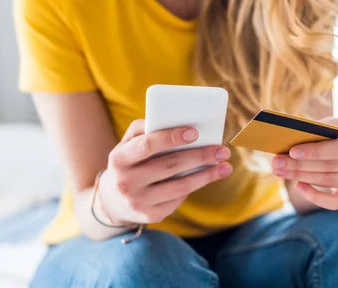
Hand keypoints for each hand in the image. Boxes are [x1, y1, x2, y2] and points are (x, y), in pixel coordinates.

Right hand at [97, 119, 232, 224]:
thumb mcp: (127, 143)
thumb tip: (176, 121)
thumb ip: (145, 128)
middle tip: (223, 150)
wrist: (112, 201)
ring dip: (206, 175)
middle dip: (201, 157)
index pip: (147, 145)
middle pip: (170, 166)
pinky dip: (194, 186)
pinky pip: (179, 199)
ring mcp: (138, 202)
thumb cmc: (129, 162)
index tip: (195, 132)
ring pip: (180, 186)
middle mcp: (126, 182)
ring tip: (225, 166)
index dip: (171, 138)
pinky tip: (206, 178)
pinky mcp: (150, 216)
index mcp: (119, 158)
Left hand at [271, 118, 337, 209]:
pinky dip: (316, 197)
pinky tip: (299, 186)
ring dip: (301, 177)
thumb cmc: (337, 131)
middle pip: (332, 167)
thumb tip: (288, 137)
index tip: (292, 151)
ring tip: (280, 171)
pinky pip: (336, 202)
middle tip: (277, 162)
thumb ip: (315, 129)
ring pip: (330, 181)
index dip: (316, 151)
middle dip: (301, 165)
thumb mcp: (330, 124)